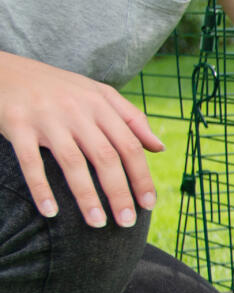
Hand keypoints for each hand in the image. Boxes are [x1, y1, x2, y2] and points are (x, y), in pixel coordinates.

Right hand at [0, 51, 163, 226]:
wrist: (6, 69)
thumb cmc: (59, 87)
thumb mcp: (98, 94)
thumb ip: (131, 119)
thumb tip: (159, 147)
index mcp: (100, 104)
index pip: (129, 145)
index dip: (141, 176)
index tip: (148, 204)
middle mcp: (76, 110)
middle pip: (106, 157)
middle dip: (119, 192)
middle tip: (127, 222)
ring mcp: (47, 118)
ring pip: (72, 162)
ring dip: (87, 196)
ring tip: (97, 223)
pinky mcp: (17, 124)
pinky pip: (31, 161)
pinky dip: (41, 188)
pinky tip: (51, 212)